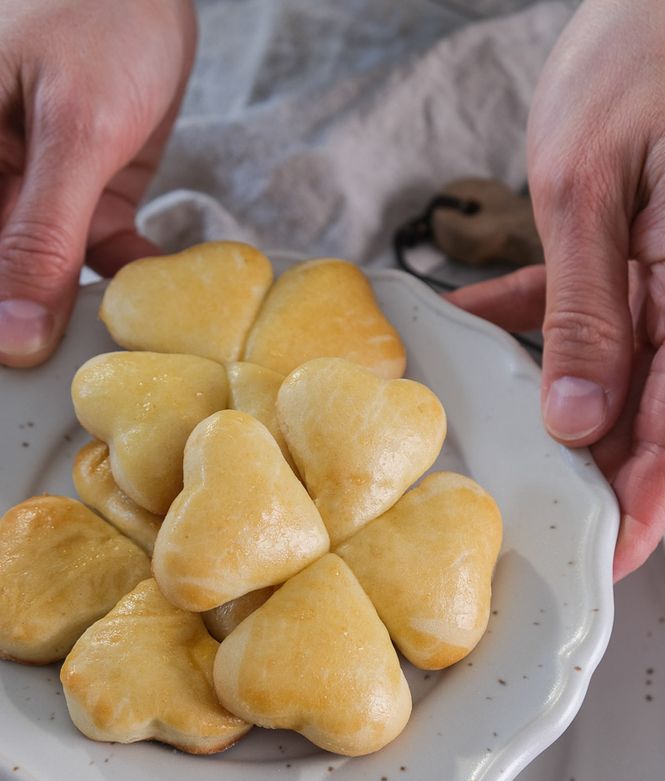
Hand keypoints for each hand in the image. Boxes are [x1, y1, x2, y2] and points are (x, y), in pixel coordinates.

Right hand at [0, 0, 195, 367]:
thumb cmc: (98, 16)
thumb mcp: (71, 131)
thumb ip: (41, 237)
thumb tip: (14, 334)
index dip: (4, 325)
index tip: (28, 377)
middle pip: (9, 280)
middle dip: (44, 326)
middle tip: (90, 377)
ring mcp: (39, 192)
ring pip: (54, 275)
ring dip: (94, 306)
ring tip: (139, 340)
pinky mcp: (88, 192)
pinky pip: (102, 250)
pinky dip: (135, 271)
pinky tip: (166, 295)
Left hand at [448, 0, 664, 581]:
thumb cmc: (644, 56)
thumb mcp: (592, 190)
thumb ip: (589, 312)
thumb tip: (579, 417)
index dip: (653, 498)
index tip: (617, 553)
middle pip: (656, 409)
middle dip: (607, 466)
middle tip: (554, 517)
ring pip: (622, 367)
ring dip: (565, 404)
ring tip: (513, 445)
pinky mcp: (636, 248)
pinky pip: (591, 305)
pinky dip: (538, 322)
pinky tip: (484, 334)